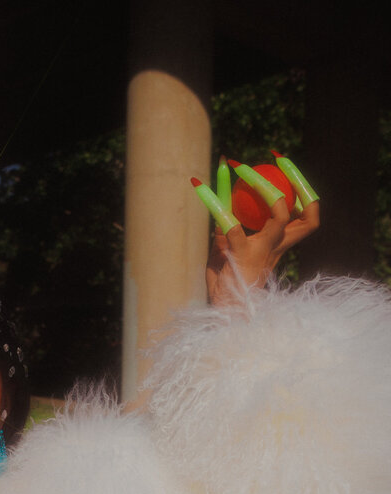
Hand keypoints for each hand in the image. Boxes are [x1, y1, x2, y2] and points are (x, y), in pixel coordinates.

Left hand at [194, 156, 320, 304]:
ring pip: (278, 212)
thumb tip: (219, 212)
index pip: (304, 217)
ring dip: (261, 185)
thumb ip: (225, 237)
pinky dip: (215, 204)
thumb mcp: (225, 258)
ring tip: (238, 167)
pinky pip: (231, 225)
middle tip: (279, 159)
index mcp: (278, 247)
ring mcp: (261, 251)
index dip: (302, 191)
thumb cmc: (225, 292)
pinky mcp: (241, 256)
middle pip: (308, 214)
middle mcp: (276, 247)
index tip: (285, 168)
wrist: (223, 319)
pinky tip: (200, 187)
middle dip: (298, 182)